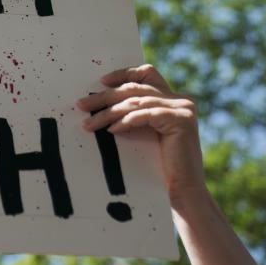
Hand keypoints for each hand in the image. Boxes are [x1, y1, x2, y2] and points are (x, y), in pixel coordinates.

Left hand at [76, 63, 206, 208]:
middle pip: (136, 88)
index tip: (101, 81)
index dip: (124, 73)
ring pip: (136, 102)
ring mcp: (183, 109)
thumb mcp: (144, 133)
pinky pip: (145, 115)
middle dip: (105, 96)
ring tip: (89, 123)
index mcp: (173, 100)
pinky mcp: (181, 121)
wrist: (182, 191)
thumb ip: (133, 115)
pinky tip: (111, 130)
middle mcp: (181, 101)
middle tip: (81, 105)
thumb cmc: (160, 167)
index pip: (147, 73)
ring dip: (108, 112)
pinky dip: (126, 121)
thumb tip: (99, 104)